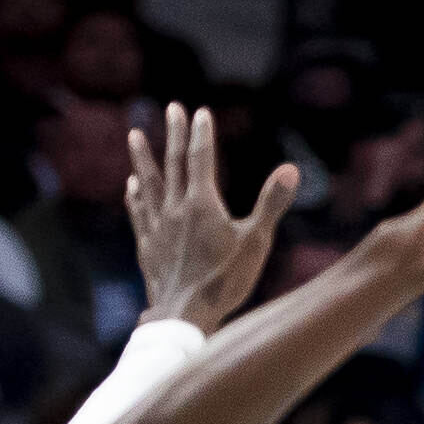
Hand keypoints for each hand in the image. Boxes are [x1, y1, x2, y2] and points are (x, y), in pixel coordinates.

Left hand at [125, 99, 290, 330]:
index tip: (200, 111)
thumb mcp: (256, 242)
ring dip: (142, 158)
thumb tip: (292, 169)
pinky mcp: (148, 248)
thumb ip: (272, 203)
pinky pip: (139, 213)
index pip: (201, 159)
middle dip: (174, 134)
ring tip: (134, 135)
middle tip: (171, 107)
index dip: (201, 133)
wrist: (184, 317)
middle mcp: (175, 209)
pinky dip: (135, 196)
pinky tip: (131, 187)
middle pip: (173, 164)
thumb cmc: (224, 281)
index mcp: (202, 204)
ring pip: (148, 184)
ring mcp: (157, 228)